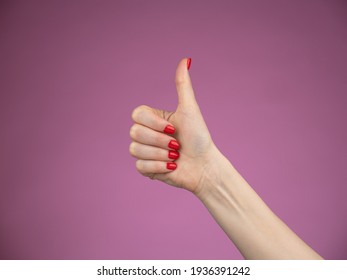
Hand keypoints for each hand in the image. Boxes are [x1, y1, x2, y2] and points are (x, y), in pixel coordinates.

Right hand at [129, 58, 219, 193]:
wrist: (204, 166)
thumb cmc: (199, 137)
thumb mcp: (189, 109)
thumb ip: (183, 85)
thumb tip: (186, 59)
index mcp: (153, 119)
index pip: (137, 114)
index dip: (153, 123)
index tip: (173, 128)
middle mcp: (146, 134)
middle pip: (134, 133)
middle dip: (160, 140)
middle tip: (177, 144)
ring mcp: (144, 152)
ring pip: (135, 150)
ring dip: (160, 154)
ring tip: (175, 156)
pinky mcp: (145, 169)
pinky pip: (140, 166)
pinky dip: (159, 167)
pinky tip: (172, 167)